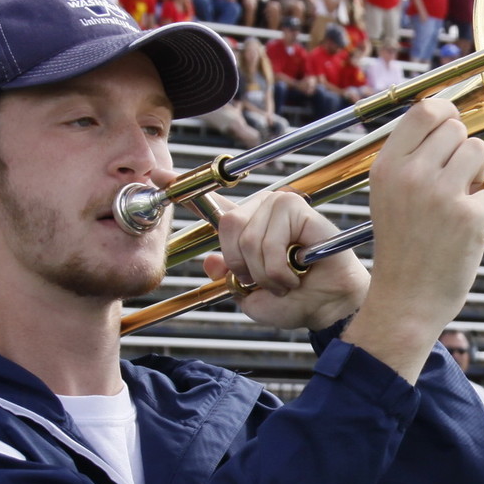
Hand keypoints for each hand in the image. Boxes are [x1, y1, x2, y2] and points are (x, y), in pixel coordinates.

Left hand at [181, 185, 367, 331]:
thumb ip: (227, 276)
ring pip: (248, 239)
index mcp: (244, 225)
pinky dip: (280, 270)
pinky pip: (271, 243)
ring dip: (265, 273)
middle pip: (227, 226)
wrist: (327, 307)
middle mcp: (259, 210)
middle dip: (242, 264)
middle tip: (264, 279)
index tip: (156, 175)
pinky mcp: (299, 209)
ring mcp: (279, 205)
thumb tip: (210, 261)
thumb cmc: (293, 300)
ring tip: (285, 279)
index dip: (180, 187)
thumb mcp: (248, 295)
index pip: (209, 202)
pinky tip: (298, 271)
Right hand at [343, 99, 483, 380]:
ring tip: (458, 201)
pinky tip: (463, 230)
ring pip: (478, 151)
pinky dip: (483, 208)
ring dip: (476, 174)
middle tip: (452, 181)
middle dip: (461, 150)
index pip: (424, 110)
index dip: (445, 112)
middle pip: (456, 128)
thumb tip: (448, 117)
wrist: (405, 301)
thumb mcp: (388, 195)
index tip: (452, 124)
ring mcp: (441, 194)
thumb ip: (411, 158)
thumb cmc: (402, 247)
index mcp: (386, 167)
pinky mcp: (469, 216)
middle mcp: (411, 175)